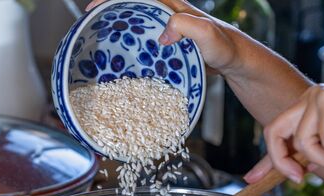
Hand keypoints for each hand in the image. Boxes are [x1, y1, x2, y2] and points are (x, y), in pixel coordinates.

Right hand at [85, 0, 240, 75]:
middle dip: (108, 12)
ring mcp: (165, 30)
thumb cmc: (224, 46)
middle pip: (130, 7)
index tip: (95, 8)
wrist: (233, 61)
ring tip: (98, 42)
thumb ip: (187, 26)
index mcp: (171, 7)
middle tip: (89, 25)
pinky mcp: (167, 44)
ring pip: (135, 24)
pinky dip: (130, 46)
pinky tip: (123, 59)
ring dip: (117, 30)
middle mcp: (165, 15)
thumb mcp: (207, 34)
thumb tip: (163, 34)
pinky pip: (143, 40)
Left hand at [245, 77, 323, 183]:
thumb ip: (313, 156)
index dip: (265, 160)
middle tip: (300, 177)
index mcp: (308, 107)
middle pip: (274, 132)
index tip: (251, 179)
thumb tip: (292, 171)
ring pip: (302, 143)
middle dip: (283, 162)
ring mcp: (319, 96)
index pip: (277, 132)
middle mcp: (309, 98)